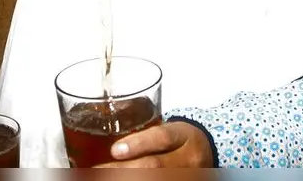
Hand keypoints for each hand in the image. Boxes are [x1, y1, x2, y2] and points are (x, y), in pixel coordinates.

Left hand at [94, 121, 213, 167]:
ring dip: (122, 177)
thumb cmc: (177, 139)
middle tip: (97, 169)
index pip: (161, 138)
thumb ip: (141, 129)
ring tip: (99, 176)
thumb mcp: (166, 127)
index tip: (115, 150)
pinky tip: (114, 180)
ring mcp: (185, 176)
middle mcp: (187, 159)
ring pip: (154, 179)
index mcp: (183, 136)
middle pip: (154, 165)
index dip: (138, 144)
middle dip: (122, 169)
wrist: (204, 155)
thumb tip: (100, 131)